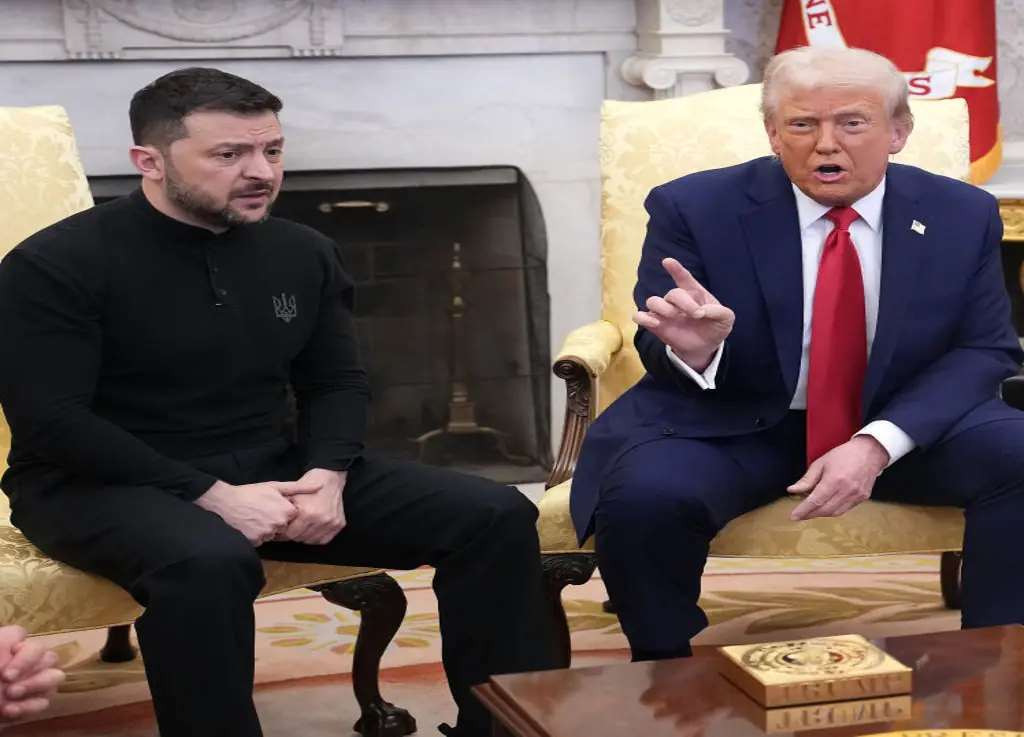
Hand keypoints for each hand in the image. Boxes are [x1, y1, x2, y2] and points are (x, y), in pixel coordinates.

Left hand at [0, 626, 64, 721]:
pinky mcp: (30, 703)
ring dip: (36, 686)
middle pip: (47, 655)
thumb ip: (1, 646)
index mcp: (5, 645)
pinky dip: (30, 707)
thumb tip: (17, 636)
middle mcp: (21, 661)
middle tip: (10, 687)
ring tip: (12, 697)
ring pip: (54, 676)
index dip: (23, 655)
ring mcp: (29, 682)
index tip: (6, 674)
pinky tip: (10, 711)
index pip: (22, 636)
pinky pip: (44, 700)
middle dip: (31, 670)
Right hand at [195, 480, 315, 545]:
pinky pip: (262, 540)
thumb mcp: (275, 487)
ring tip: (256, 517)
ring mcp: (267, 534)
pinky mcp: (256, 542)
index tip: (275, 505)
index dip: (285, 511)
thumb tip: (320, 487)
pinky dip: (257, 535)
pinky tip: (251, 524)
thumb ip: (298, 488)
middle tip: (264, 511)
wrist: (226, 502)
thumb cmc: (251, 492)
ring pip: (273, 534)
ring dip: (267, 528)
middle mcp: (279, 524)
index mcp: (286, 511)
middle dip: (277, 521)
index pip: (294, 516)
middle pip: (284, 527)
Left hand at [272, 469, 346, 544]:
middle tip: (291, 526)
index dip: (283, 531)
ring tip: (302, 526)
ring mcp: (331, 523)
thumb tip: (274, 524)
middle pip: (299, 539)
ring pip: (310, 541)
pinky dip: (316, 536)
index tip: (282, 527)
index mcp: (306, 513)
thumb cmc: (309, 483)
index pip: (289, 534)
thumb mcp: (292, 493)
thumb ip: (283, 510)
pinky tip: (312, 528)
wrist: (330, 477)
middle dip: (293, 533)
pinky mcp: (339, 525)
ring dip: (304, 536)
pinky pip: (323, 540)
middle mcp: (320, 520)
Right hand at [632, 258, 734, 370]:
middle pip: (672, 293)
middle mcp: (677, 300)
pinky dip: (643, 317)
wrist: (706, 347)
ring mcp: (665, 312)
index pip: (683, 278)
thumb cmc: (715, 327)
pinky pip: (640, 316)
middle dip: (684, 302)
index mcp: (693, 293)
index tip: (667, 261)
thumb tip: (703, 311)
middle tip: (697, 315)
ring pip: (653, 301)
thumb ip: (719, 311)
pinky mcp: (655, 325)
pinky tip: (654, 322)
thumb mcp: (726, 318)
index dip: (676, 269)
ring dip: (663, 308)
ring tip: (674, 317)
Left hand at [788, 436, 889, 520]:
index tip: (793, 516)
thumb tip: (792, 490)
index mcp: (834, 480)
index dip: (803, 510)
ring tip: (811, 511)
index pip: (816, 501)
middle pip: (825, 509)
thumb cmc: (843, 455)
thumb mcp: (820, 463)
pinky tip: (825, 507)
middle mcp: (846, 490)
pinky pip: (844, 510)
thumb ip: (807, 479)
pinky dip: (833, 511)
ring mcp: (856, 496)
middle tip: (800, 515)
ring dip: (821, 514)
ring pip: (835, 512)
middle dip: (810, 514)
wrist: (869, 452)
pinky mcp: (862, 499)